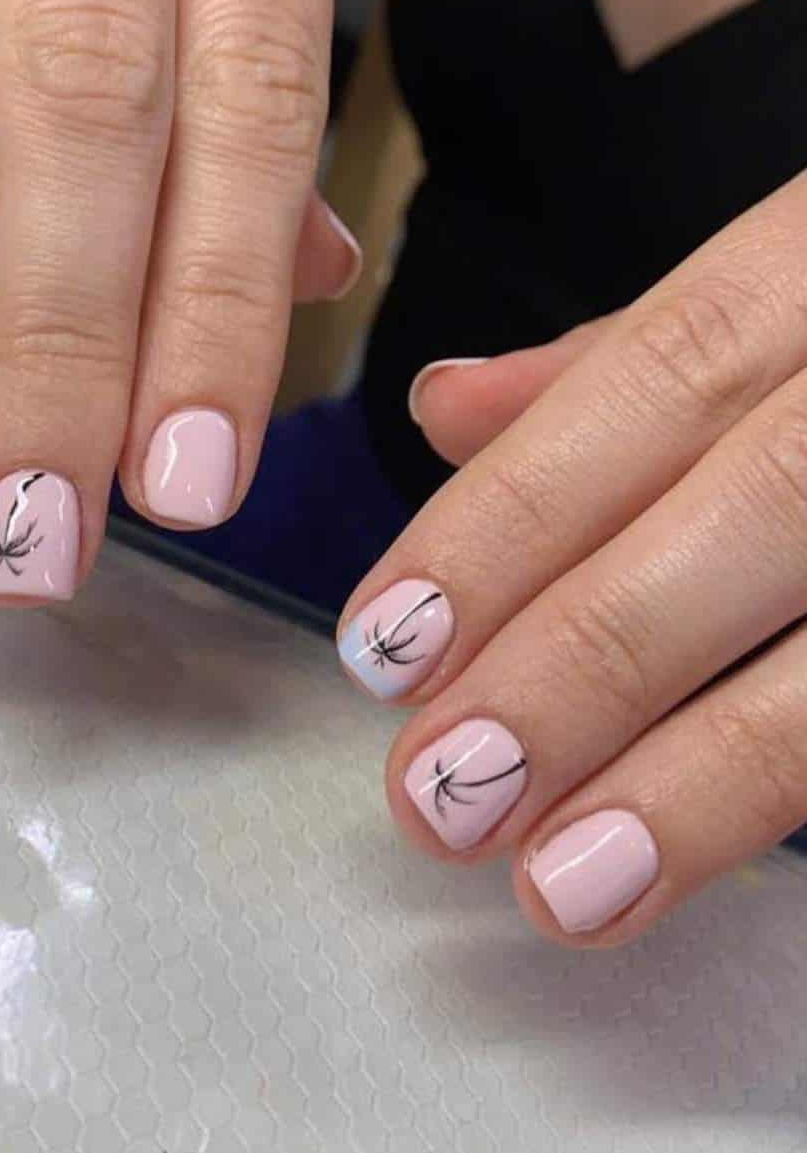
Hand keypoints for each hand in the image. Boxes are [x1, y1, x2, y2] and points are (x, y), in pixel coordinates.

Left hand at [337, 176, 806, 944]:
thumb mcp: (801, 270)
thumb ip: (636, 356)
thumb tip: (450, 413)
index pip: (660, 375)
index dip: (514, 515)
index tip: (387, 645)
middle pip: (765, 501)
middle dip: (586, 656)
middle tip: (439, 790)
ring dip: (712, 770)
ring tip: (561, 882)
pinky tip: (715, 868)